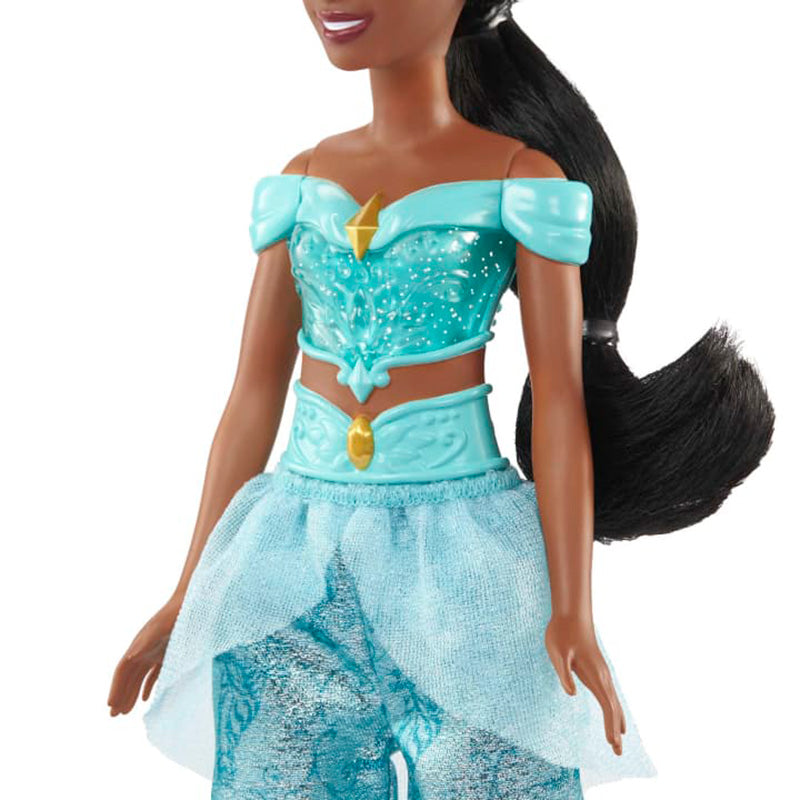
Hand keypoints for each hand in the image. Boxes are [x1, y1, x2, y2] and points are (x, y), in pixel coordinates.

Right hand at [107, 598, 180, 715]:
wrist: (192, 603)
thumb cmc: (176, 615)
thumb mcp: (160, 627)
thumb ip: (145, 641)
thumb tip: (130, 656)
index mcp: (139, 644)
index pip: (122, 670)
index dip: (115, 687)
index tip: (110, 705)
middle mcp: (144, 650)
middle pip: (128, 677)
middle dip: (120, 695)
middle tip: (113, 716)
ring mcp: (155, 652)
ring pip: (139, 678)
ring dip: (131, 693)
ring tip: (125, 712)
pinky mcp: (167, 653)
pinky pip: (153, 674)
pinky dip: (148, 687)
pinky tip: (146, 699)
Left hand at [545, 612, 626, 755]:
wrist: (571, 614)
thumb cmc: (561, 633)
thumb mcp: (556, 653)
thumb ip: (564, 674)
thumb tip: (572, 694)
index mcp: (595, 674)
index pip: (607, 705)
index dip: (610, 725)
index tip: (613, 744)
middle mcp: (603, 675)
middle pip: (614, 708)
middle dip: (616, 730)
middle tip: (618, 753)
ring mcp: (602, 672)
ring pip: (614, 701)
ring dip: (616, 721)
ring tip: (617, 741)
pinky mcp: (597, 669)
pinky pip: (609, 694)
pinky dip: (614, 709)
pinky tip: (613, 715)